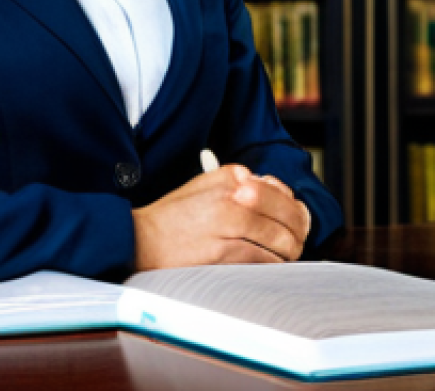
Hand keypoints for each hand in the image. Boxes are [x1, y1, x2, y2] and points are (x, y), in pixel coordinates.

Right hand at [132, 165, 310, 270]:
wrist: (144, 239)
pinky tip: (264, 263)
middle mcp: (232, 196)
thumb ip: (239, 183)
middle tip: (294, 240)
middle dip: (297, 231)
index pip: (279, 191)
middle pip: (287, 215)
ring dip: (287, 251)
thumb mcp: (204, 186)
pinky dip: (272, 264)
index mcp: (228, 178)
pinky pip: (266, 260)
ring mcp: (230, 225)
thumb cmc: (173, 217)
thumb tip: (274, 189)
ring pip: (282, 241)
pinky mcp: (227, 253)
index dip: (293, 208)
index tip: (294, 218)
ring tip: (279, 255)